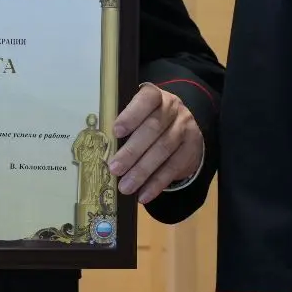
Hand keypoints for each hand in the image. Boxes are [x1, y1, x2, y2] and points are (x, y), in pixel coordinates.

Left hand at [107, 82, 202, 203]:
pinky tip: (143, 195)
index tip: (116, 131)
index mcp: (156, 97)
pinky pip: (173, 168)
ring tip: (125, 187)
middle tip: (114, 168)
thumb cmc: (150, 121)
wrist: (184, 130)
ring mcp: (185, 129)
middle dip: (132, 150)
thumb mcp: (140, 116)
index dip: (132, 114)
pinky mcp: (191, 150)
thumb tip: (100, 147)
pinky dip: (156, 183)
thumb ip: (124, 126)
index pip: (147, 98)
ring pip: (164, 150)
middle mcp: (173, 109)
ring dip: (142, 171)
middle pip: (154, 128)